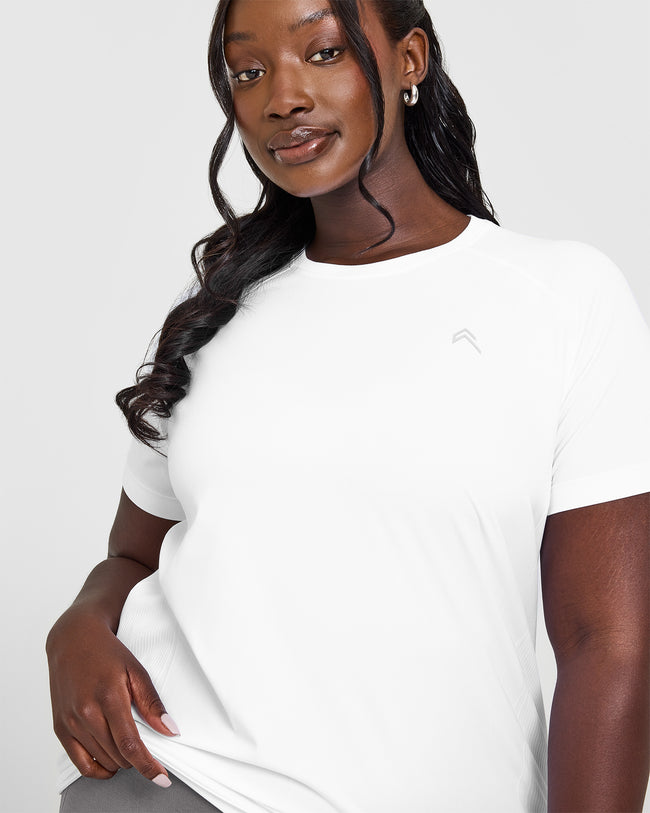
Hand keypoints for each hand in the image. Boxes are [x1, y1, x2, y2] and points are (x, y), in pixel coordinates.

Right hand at [46, 607, 179, 785]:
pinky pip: (81, 763)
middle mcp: (86, 712)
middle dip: (138, 761)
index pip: (130, 744)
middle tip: (151, 753)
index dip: (148, 765)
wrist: (73, 639)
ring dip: (122, 762)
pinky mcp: (60, 728)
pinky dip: (99, 769)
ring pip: (102, 760)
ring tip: (132, 748)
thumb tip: (171, 730)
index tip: (162, 778)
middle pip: (118, 755)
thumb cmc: (108, 652)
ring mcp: (70, 722)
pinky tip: (112, 762)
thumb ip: (152, 702)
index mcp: (109, 697)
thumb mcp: (136, 670)